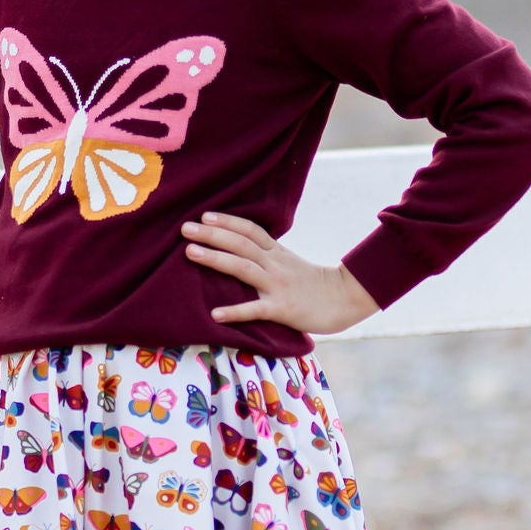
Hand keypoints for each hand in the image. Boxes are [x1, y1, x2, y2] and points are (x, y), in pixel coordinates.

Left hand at [180, 211, 381, 333]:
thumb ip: (267, 255)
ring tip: (190, 253)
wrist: (345, 299)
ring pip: (244, 268)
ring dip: (215, 259)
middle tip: (185, 228)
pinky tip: (215, 314)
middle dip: (211, 234)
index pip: (250, 230)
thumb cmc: (313, 284)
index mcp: (277, 253)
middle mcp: (275, 265)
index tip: (204, 215)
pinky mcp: (283, 309)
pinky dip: (235, 311)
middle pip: (241, 243)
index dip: (227, 221)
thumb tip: (241, 248)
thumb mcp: (290, 262)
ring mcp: (278, 285)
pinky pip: (256, 309)